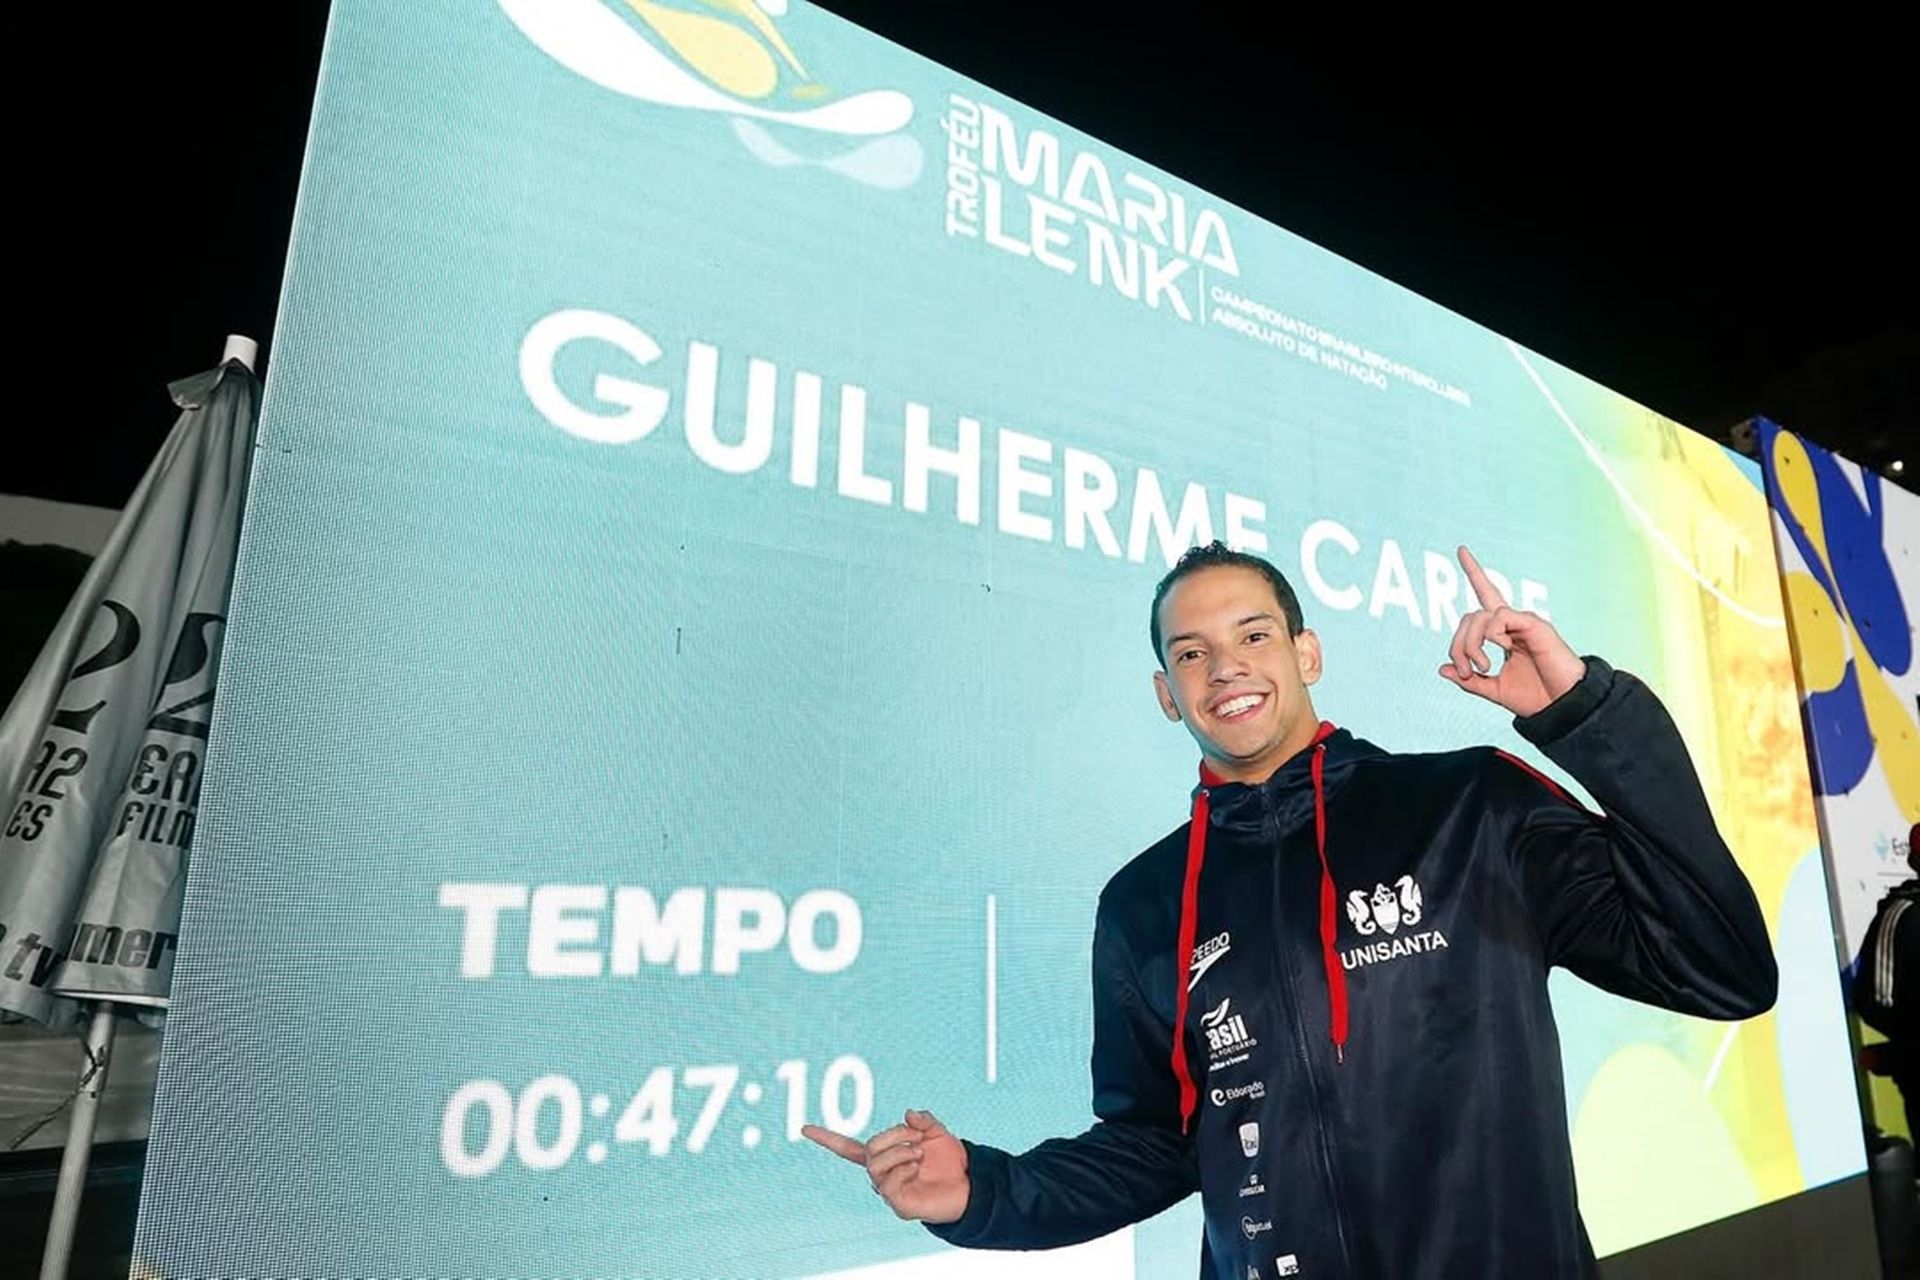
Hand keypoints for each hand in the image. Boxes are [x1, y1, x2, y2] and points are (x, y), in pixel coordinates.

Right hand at [803, 1109, 969, 1224]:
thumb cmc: (951, 1161)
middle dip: (893, 1135)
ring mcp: (888, 1190)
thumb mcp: (937, 1132)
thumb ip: (922, 1120)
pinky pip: (888, 1182)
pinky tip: (918, 1168)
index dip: (827, 1138)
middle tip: (918, 1138)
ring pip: (876, 1164)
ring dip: (901, 1151)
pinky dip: (904, 1167)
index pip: (848, 1148)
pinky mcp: (898, 1204)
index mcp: (885, 1156)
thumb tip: (907, 1113)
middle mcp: (882, 1174)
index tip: (804, 1128)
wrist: (970, 1184)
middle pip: (869, 1149)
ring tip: (920, 1154)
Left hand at [1438, 546, 1585, 717]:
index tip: (1462, 550)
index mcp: (1503, 634)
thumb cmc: (1535, 697)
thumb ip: (1469, 680)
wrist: (1563, 706)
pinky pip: (1500, 616)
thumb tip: (1442, 669)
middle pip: (1470, 616)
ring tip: (1481, 668)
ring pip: (1480, 617)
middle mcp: (1512, 624)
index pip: (1486, 597)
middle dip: (1458, 645)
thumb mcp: (1494, 689)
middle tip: (1465, 671)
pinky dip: (1491, 633)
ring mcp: (1523, 622)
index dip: (1475, 573)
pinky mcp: (1534, 625)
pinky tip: (1502, 649)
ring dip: (1471, 644)